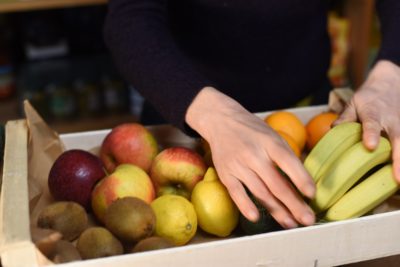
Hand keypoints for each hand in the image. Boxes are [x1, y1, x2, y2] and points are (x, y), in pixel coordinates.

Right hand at [186, 87, 315, 227]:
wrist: (221, 121)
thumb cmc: (252, 131)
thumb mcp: (273, 135)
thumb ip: (286, 156)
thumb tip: (304, 181)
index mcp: (270, 142)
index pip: (288, 162)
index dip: (301, 179)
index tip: (312, 194)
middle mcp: (254, 154)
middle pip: (276, 184)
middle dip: (294, 204)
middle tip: (308, 219)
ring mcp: (238, 165)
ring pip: (260, 192)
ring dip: (277, 211)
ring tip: (291, 223)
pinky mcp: (226, 174)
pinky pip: (236, 193)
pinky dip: (246, 206)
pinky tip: (256, 217)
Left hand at [335, 60, 399, 181]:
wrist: (392, 83)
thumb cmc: (369, 98)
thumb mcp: (354, 102)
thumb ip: (346, 116)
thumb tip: (333, 128)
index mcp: (373, 113)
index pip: (371, 124)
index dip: (371, 134)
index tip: (370, 146)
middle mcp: (392, 122)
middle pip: (398, 140)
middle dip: (399, 159)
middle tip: (398, 178)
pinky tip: (399, 180)